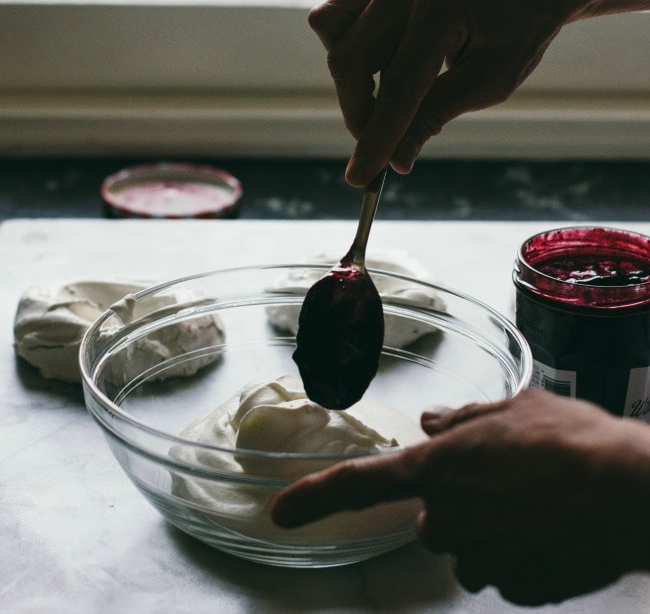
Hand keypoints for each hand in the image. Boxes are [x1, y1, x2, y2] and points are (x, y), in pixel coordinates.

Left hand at [272, 390, 649, 605]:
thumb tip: (432, 421)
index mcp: (438, 468)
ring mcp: (484, 559)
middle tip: (511, 476)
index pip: (359, 485)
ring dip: (493, 528)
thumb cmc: (572, 440)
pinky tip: (556, 527)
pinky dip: (524, 552)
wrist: (629, 492)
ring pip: (473, 547)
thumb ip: (464, 419)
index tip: (279, 513)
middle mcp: (450, 518)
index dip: (314, 498)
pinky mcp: (519, 589)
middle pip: (435, 517)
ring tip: (542, 499)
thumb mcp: (516, 408)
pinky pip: (509, 570)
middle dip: (460, 501)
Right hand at [309, 0, 649, 185]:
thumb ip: (435, 116)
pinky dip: (352, 47)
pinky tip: (384, 64)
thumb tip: (394, 160)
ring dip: (352, 80)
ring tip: (389, 99)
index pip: (397, 86)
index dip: (376, 137)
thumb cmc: (522, 28)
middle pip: (353, 61)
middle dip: (360, 112)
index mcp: (443, 7)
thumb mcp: (489, 82)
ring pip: (335, 36)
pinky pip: (340, 15)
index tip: (360, 177)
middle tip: (383, 143)